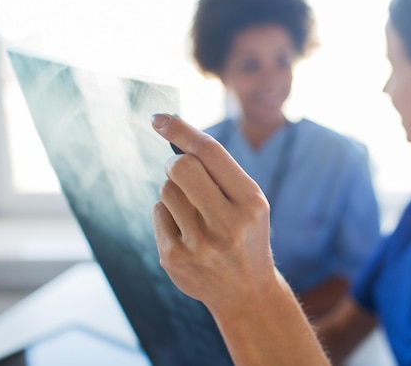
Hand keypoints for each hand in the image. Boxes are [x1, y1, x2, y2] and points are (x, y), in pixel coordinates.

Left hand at [150, 113, 274, 313]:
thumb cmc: (246, 234)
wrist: (246, 292)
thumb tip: (175, 139)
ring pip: (166, 190)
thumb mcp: (250, 203)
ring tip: (193, 210)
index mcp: (251, 202)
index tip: (160, 118)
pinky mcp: (175, 258)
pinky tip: (187, 233)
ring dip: (174, 191)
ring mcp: (199, 244)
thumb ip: (220, 173)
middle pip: (181, 167)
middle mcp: (227, 223)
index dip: (182, 130)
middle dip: (176, 163)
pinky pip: (158, 213)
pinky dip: (168, 214)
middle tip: (182, 170)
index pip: (210, 153)